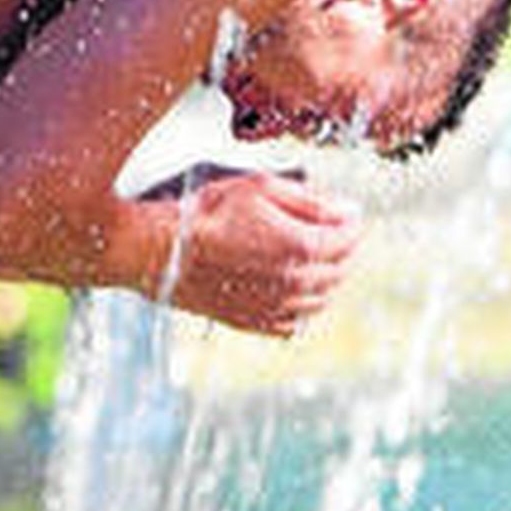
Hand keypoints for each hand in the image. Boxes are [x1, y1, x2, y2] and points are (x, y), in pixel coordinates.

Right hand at [154, 170, 361, 336]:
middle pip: (340, 271)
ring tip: (312, 257)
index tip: (347, 213)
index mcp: (301, 247)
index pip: (348, 239)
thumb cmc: (204, 213)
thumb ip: (310, 201)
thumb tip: (347, 211)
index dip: (352, 223)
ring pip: (321, 299)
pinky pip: (294, 322)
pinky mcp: (253, 323)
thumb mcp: (260, 187)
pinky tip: (290, 288)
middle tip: (332, 231)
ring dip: (325, 277)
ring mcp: (275, 308)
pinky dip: (301, 306)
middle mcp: (294, 284)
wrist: (158, 251)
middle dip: (342, 249)